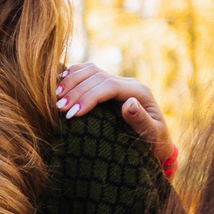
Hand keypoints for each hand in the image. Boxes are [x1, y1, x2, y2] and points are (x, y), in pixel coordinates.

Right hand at [55, 62, 176, 171]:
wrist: (157, 143)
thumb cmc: (155, 143)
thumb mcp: (152, 135)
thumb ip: (141, 120)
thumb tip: (128, 103)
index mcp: (139, 92)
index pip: (109, 86)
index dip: (89, 96)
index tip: (73, 114)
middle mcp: (129, 83)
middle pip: (97, 76)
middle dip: (76, 91)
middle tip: (59, 108)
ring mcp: (118, 82)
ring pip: (91, 70)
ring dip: (72, 82)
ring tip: (56, 98)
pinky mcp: (109, 86)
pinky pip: (89, 73)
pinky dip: (73, 75)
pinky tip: (60, 84)